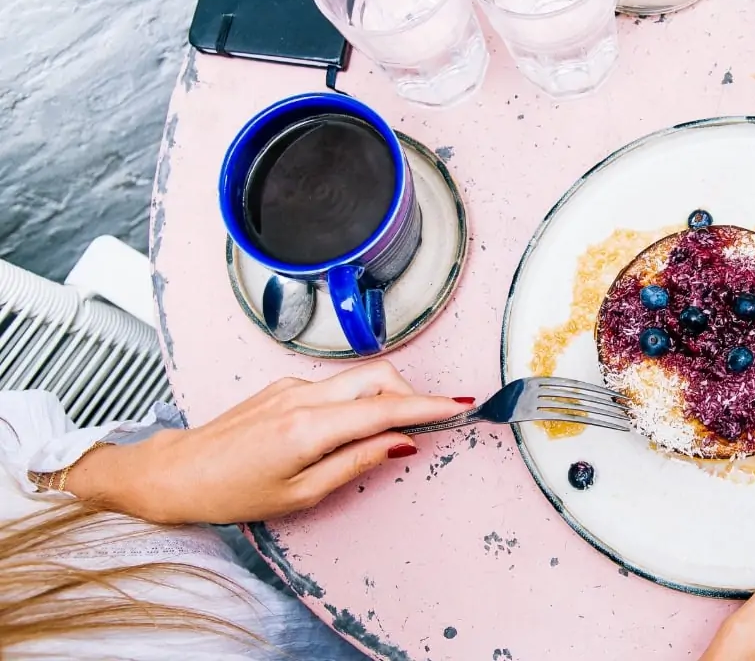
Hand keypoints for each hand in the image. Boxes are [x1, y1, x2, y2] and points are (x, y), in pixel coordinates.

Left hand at [66, 361, 470, 524]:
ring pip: (358, 379)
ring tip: (387, 432)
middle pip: (378, 378)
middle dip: (411, 394)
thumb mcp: (301, 493)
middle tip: (426, 422)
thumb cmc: (231, 492)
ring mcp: (291, 386)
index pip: (385, 409)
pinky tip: (347, 430)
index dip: (428, 406)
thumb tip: (400, 443)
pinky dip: (355, 401)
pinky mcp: (283, 387)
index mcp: (309, 427)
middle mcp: (302, 396)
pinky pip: (334, 386)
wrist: (175, 473)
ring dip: (383, 397)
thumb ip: (357, 463)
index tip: (461, 404)